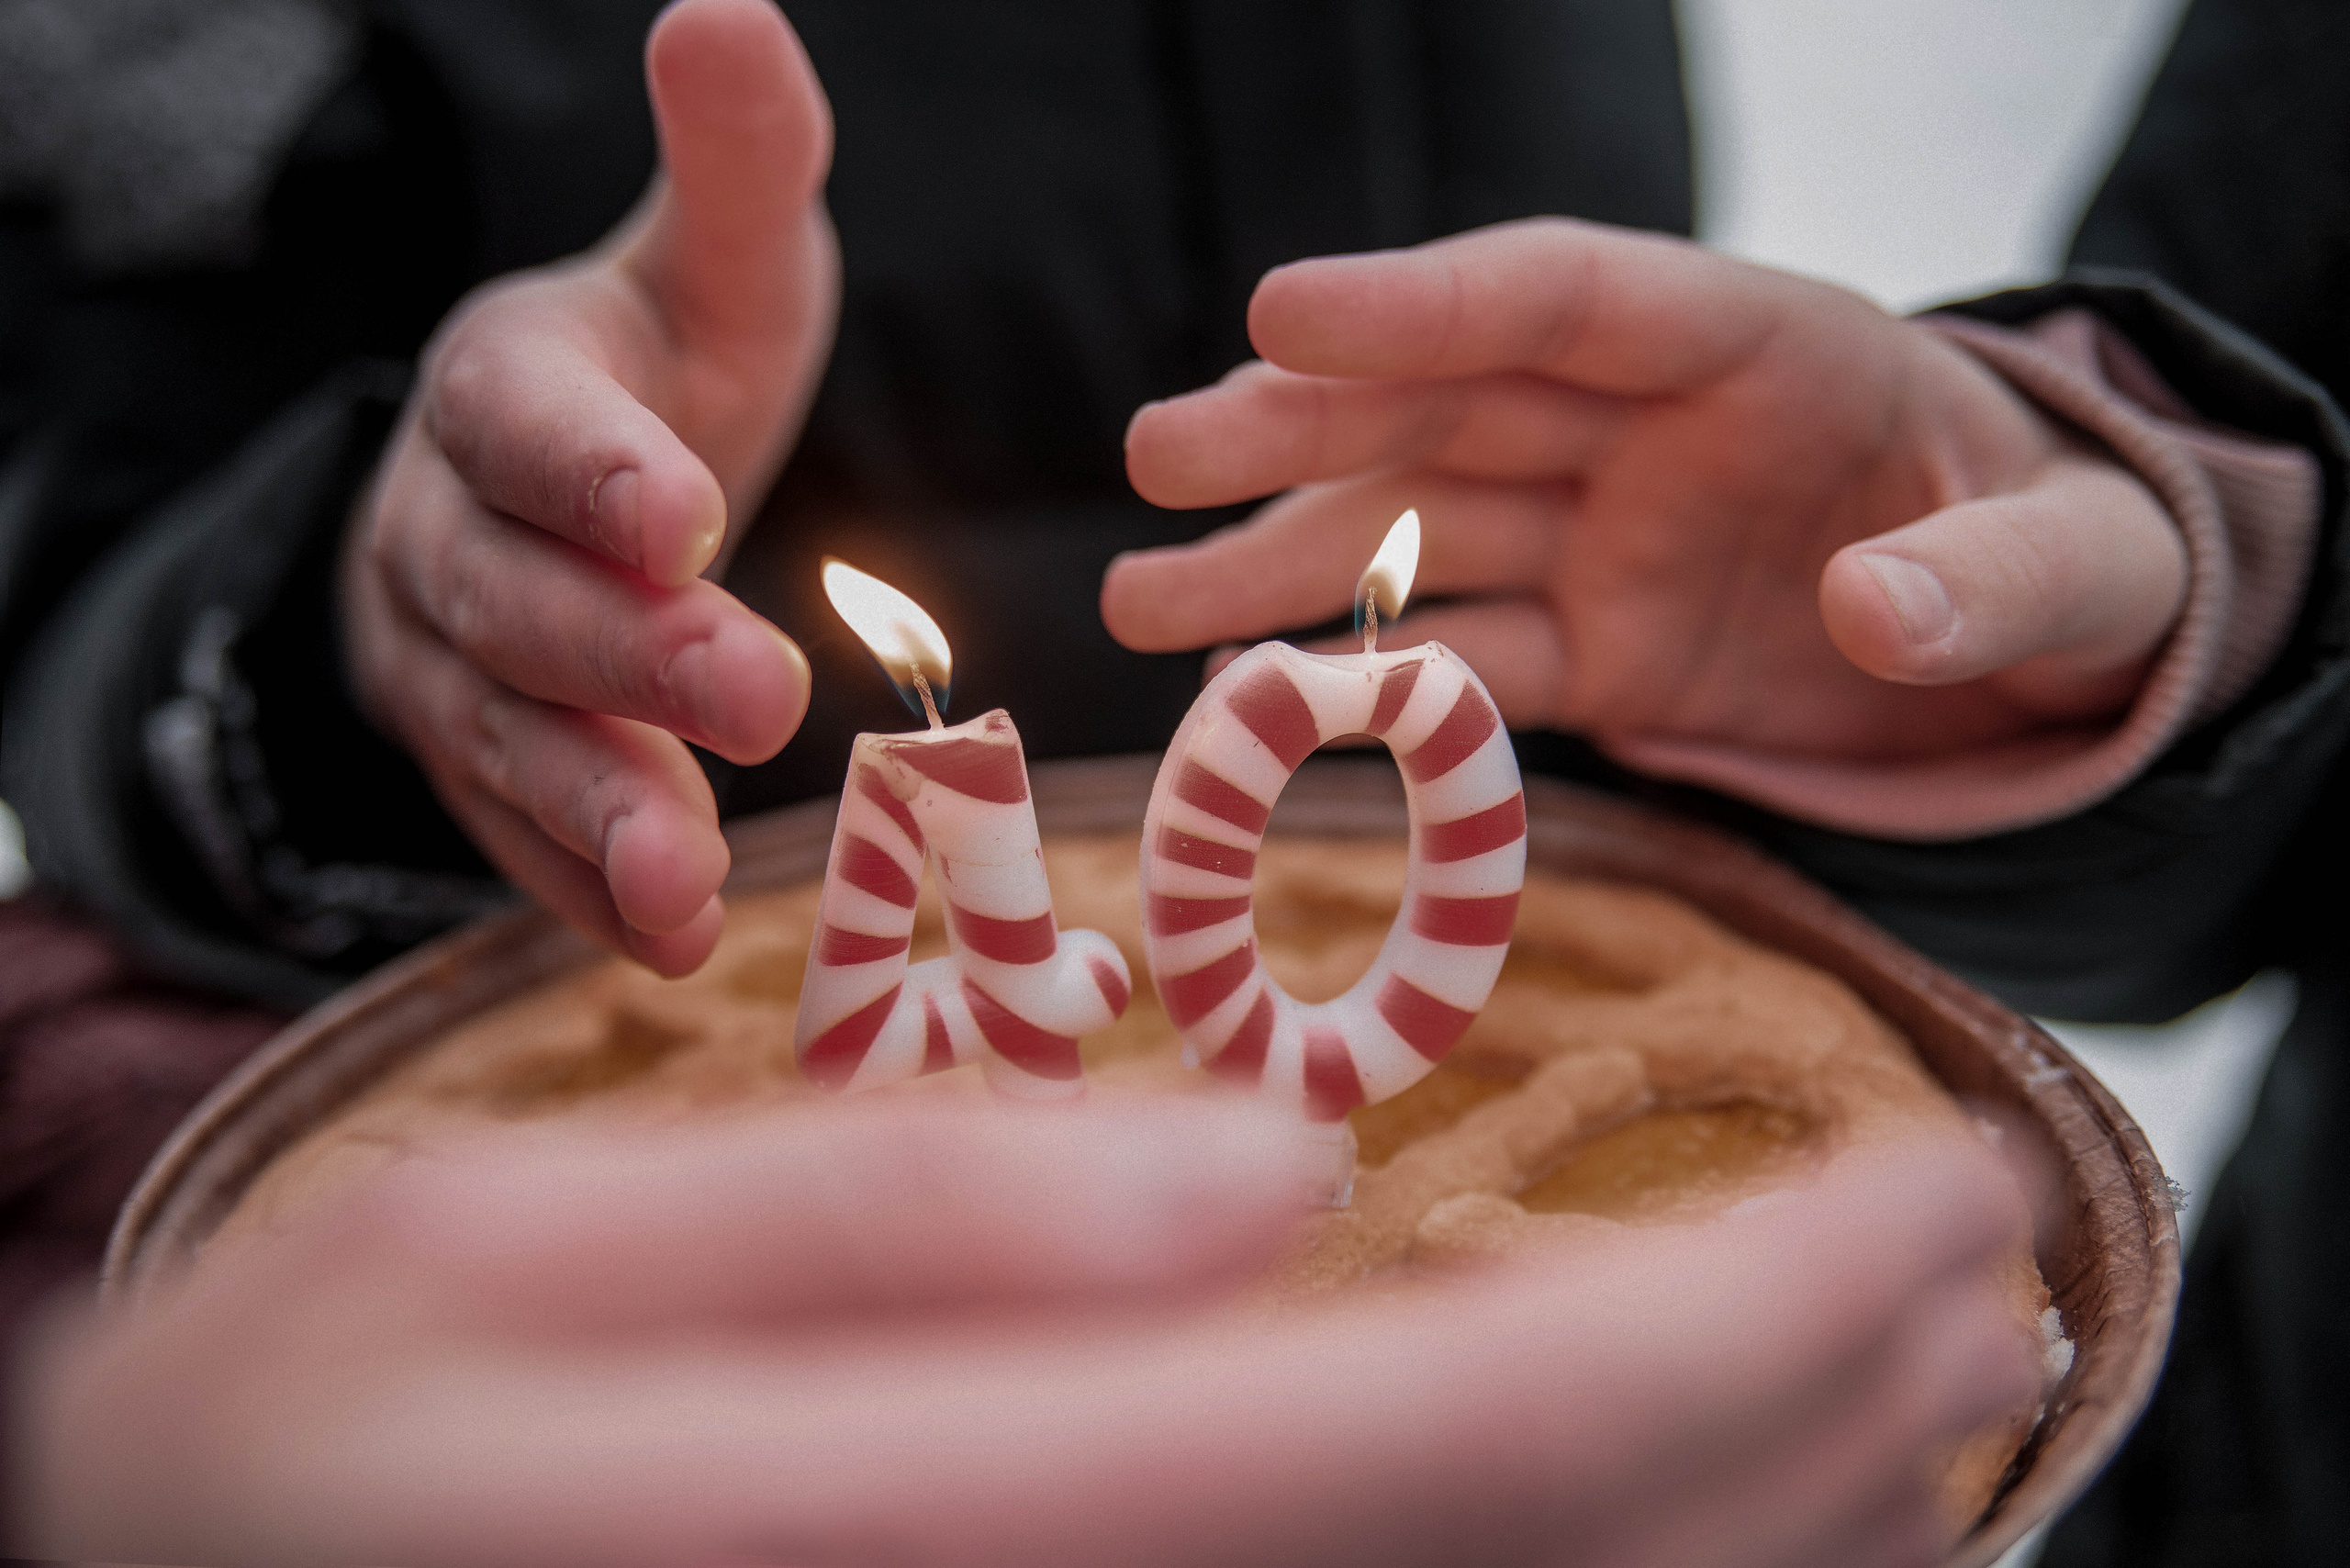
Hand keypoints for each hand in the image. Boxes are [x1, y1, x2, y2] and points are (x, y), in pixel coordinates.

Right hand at [14, 1103, 2034, 1567]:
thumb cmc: (260, 1494)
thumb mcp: (478, 1264)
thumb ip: (874, 1221)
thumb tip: (1251, 1180)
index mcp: (912, 1514)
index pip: (1448, 1437)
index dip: (1746, 1333)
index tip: (1929, 1202)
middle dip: (1822, 1433)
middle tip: (1982, 1265)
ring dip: (1762, 1546)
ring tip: (1923, 1398)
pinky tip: (1686, 1532)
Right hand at [341, 0, 836, 975]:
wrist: (571, 483)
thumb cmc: (664, 365)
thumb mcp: (718, 265)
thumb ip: (738, 166)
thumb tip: (729, 9)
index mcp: (502, 389)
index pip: (530, 428)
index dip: (598, 474)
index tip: (687, 516)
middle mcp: (444, 530)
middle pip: (518, 601)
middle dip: (628, 658)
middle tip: (759, 702)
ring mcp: (443, 661)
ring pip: (499, 737)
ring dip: (589, 812)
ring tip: (684, 890)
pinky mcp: (475, 761)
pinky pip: (510, 834)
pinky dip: (577, 886)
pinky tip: (662, 940)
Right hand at [1107, 219, 2186, 761]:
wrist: (2042, 645)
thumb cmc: (2064, 556)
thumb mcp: (2086, 567)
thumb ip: (1996, 580)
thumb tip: (1873, 613)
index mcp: (1762, 343)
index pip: (1562, 292)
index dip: (1423, 299)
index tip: (1277, 311)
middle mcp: (1647, 429)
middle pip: (1448, 405)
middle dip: (1299, 428)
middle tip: (1155, 455)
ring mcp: (1606, 541)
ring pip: (1418, 539)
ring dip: (1280, 570)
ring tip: (1142, 605)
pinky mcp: (1595, 650)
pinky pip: (1463, 665)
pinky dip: (1367, 691)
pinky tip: (1255, 705)